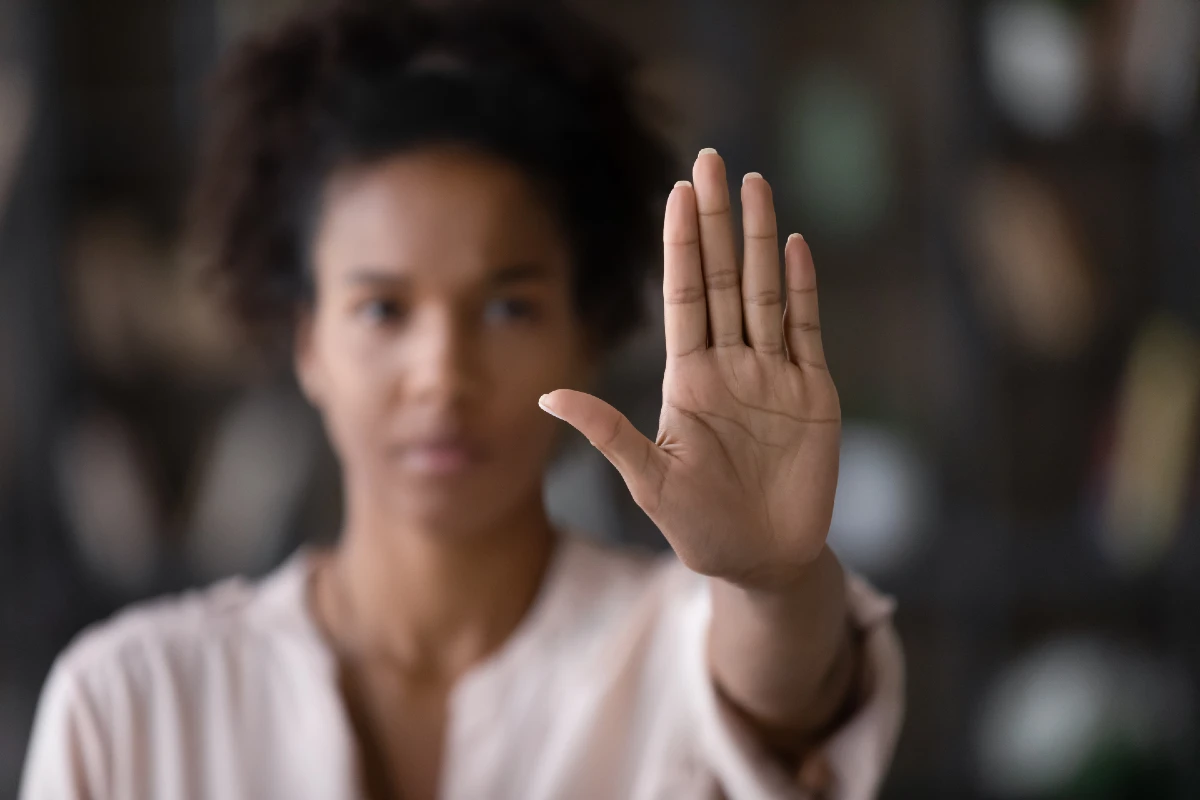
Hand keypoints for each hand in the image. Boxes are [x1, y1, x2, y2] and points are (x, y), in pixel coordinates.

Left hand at [540, 149, 840, 588]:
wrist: (763, 561)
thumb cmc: (699, 527)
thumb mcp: (649, 480)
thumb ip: (607, 433)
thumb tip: (546, 396)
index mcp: (688, 380)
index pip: (684, 297)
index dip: (681, 246)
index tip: (675, 194)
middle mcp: (730, 366)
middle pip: (725, 279)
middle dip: (717, 222)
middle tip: (711, 161)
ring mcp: (773, 376)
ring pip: (768, 293)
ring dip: (762, 239)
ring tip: (755, 184)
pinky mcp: (813, 395)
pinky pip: (807, 332)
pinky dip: (805, 290)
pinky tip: (796, 247)